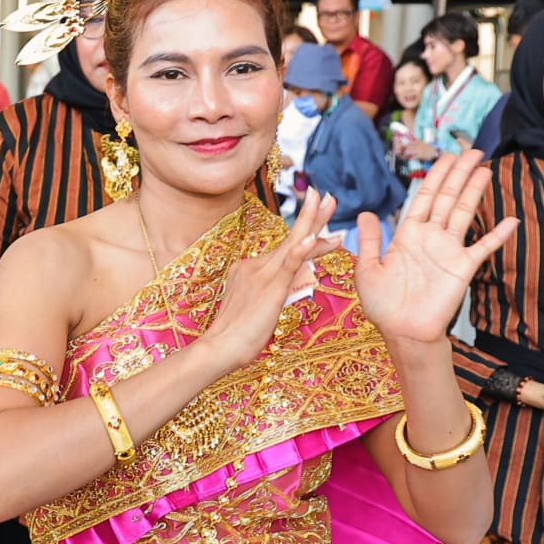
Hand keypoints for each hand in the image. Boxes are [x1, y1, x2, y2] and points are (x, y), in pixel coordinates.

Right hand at [199, 189, 341, 370]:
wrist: (218, 347)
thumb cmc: (235, 336)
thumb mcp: (255, 307)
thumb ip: (268, 293)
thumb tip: (281, 291)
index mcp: (251, 269)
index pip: (286, 248)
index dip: (304, 231)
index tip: (317, 213)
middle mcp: (256, 266)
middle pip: (290, 237)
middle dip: (310, 215)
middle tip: (325, 195)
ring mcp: (262, 275)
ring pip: (292, 244)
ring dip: (311, 222)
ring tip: (326, 202)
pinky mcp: (270, 288)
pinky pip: (288, 266)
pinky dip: (300, 250)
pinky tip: (312, 237)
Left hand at [355, 151, 518, 345]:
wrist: (402, 332)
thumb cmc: (383, 305)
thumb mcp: (367, 269)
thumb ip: (370, 240)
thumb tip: (365, 212)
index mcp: (407, 235)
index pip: (424, 198)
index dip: (435, 176)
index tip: (446, 157)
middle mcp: (430, 237)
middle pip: (447, 197)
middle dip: (458, 174)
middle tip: (472, 151)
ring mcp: (448, 250)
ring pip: (464, 212)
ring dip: (474, 190)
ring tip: (484, 168)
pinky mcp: (463, 267)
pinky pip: (483, 247)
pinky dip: (498, 234)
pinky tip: (512, 220)